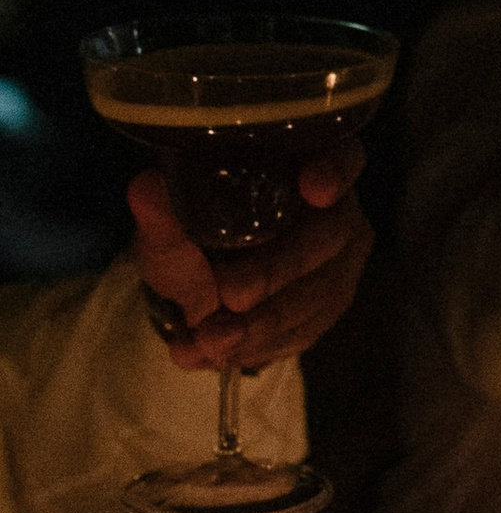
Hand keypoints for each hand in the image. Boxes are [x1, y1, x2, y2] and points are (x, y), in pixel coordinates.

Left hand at [130, 150, 372, 372]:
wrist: (197, 292)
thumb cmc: (191, 243)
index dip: (335, 171)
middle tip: (230, 295)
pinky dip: (259, 345)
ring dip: (264, 322)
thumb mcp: (170, 231)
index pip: (342, 158)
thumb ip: (163, 214)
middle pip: (328, 235)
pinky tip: (215, 354)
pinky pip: (306, 329)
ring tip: (208, 341)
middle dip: (278, 269)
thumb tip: (146, 188)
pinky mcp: (330, 307)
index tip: (313, 189)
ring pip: (320, 292)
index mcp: (304, 168)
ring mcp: (341, 262)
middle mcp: (337, 211)